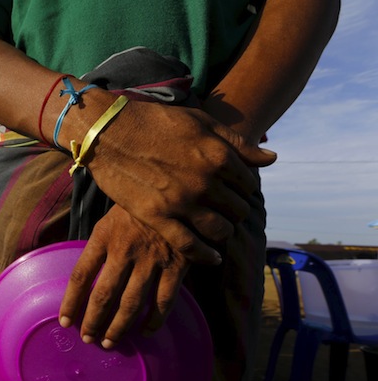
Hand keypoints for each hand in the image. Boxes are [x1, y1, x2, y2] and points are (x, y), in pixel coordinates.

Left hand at [59, 205, 189, 347]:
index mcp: (104, 235)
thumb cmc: (141, 205)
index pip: (80, 275)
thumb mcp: (112, 217)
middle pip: (103, 295)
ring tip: (109, 342)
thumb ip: (100, 244)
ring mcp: (152, 259)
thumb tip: (83, 278)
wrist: (181, 188)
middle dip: (93, 322)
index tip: (65, 321)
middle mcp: (125, 249)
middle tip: (88, 339)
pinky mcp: (178, 265)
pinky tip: (145, 331)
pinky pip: (164, 301)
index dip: (70, 302)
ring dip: (118, 328)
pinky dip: (154, 320)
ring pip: (131, 304)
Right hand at [85, 99, 275, 264]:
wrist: (108, 131)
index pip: (248, 184)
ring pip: (219, 230)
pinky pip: (189, 245)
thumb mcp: (200, 123)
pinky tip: (211, 258)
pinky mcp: (157, 216)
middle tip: (225, 211)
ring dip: (223, 232)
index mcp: (218, 155)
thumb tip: (271, 159)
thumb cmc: (154, 121)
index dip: (244, 189)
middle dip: (235, 211)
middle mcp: (204, 181)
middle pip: (238, 209)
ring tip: (217, 230)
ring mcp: (181, 201)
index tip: (235, 193)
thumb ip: (236, 142)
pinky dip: (205, 255)